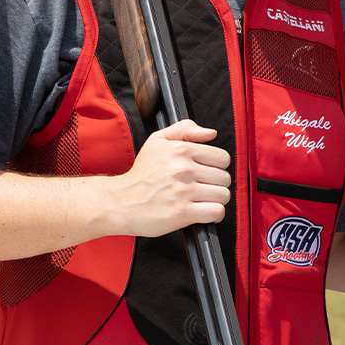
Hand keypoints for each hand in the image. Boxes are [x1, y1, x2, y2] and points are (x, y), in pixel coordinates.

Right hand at [106, 120, 232, 236]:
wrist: (119, 202)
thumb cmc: (140, 174)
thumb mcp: (157, 141)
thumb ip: (185, 130)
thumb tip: (210, 133)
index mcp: (181, 150)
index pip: (222, 158)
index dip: (217, 167)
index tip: (206, 173)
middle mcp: (183, 168)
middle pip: (224, 178)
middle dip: (216, 184)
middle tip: (201, 188)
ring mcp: (183, 191)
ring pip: (223, 195)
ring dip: (215, 200)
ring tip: (201, 200)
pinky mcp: (182, 212)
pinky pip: (216, 212)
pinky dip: (214, 214)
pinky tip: (202, 212)